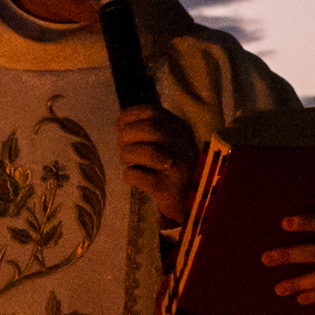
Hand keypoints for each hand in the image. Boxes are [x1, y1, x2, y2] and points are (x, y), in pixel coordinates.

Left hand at [118, 102, 203, 229]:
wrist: (193, 203)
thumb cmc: (176, 170)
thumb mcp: (170, 144)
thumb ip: (149, 131)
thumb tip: (120, 123)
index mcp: (181, 130)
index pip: (152, 111)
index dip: (130, 117)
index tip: (120, 126)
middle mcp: (183, 145)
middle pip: (148, 129)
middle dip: (126, 137)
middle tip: (124, 150)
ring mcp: (179, 167)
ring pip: (144, 151)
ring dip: (127, 156)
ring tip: (129, 164)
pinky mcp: (169, 188)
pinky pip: (139, 175)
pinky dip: (130, 176)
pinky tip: (134, 179)